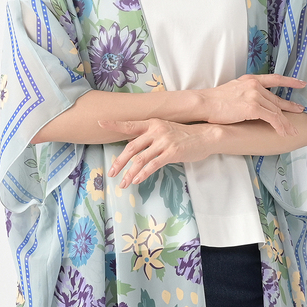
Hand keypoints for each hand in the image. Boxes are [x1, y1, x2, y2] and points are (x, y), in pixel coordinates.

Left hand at [99, 119, 219, 187]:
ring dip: (130, 173)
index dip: (115, 124)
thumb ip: (149, 136)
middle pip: (131, 147)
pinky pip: (153, 165)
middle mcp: (156, 130)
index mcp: (152, 123)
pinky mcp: (172, 152)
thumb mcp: (165, 130)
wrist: (205, 136)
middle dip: (119, 162)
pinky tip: (137, 180)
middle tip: (112, 172)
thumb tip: (132, 145)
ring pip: (140, 159)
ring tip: (124, 183)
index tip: (100, 123)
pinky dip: (143, 173)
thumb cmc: (184, 135)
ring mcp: (164, 141)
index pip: (130, 124)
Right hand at [199, 74, 306, 135]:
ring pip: (276, 111)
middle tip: (300, 112)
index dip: (290, 81)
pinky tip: (283, 132)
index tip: (301, 83)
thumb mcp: (233, 89)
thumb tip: (250, 101)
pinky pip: (271, 118)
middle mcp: (255, 85)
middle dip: (290, 107)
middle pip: (277, 99)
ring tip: (291, 131)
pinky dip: (279, 126)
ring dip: (285, 123)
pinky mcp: (252, 108)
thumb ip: (245, 92)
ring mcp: (254, 96)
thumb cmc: (215, 100)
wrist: (205, 103)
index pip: (274, 79)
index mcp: (250, 79)